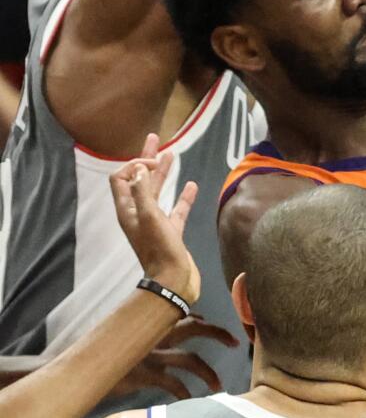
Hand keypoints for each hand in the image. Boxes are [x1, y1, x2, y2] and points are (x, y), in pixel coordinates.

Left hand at [109, 134, 200, 305]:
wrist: (173, 279)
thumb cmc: (159, 248)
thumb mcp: (148, 216)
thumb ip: (143, 191)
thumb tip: (140, 169)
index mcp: (127, 209)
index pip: (122, 177)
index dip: (134, 165)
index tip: (153, 163)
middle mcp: (138, 212)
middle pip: (139, 180)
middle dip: (146, 159)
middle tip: (155, 138)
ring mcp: (156, 221)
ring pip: (158, 190)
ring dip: (164, 172)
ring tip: (172, 154)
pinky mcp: (172, 229)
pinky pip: (177, 207)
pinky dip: (184, 195)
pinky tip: (192, 184)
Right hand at [110, 315, 238, 400]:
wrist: (77, 370)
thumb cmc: (102, 357)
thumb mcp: (124, 340)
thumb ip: (144, 337)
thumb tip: (161, 338)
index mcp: (149, 324)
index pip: (183, 314)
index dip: (201, 319)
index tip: (210, 324)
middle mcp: (153, 335)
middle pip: (194, 327)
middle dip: (217, 333)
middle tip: (235, 342)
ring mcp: (150, 355)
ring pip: (190, 359)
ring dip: (208, 372)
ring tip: (219, 385)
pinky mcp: (143, 374)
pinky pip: (173, 383)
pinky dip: (184, 392)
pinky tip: (191, 400)